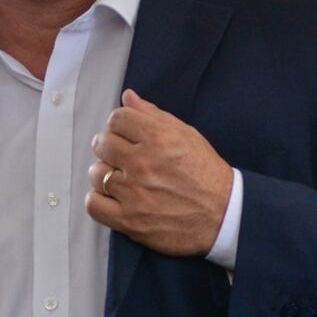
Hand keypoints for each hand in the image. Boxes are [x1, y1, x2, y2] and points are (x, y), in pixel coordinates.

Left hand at [86, 89, 233, 256]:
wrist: (224, 215)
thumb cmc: (205, 173)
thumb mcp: (187, 135)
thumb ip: (154, 115)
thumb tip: (127, 96)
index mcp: (159, 138)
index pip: (117, 118)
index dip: (120, 124)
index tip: (126, 134)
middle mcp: (143, 163)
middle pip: (102, 143)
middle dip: (109, 146)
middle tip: (122, 156)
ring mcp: (134, 193)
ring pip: (96, 173)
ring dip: (105, 174)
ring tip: (121, 179)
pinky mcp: (129, 220)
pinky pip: (93, 204)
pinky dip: (98, 200)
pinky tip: (112, 198)